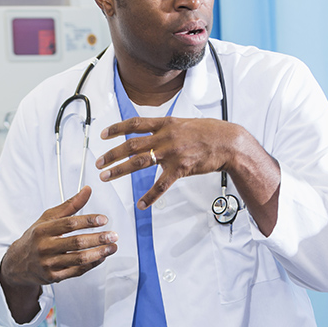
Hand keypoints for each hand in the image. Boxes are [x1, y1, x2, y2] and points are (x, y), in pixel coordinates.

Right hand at [0, 185, 117, 288]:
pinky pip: (77, 271)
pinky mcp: (54, 277)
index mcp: (43, 230)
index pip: (68, 224)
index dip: (88, 221)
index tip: (103, 219)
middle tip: (113, 235)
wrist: (18, 263)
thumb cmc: (35, 238)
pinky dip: (92, 264)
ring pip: (78, 259)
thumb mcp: (47, 219)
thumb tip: (87, 190)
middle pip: (76, 242)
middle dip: (98, 239)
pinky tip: (101, 257)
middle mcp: (45, 247)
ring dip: (99, 253)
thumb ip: (69, 205)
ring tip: (112, 247)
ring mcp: (49, 264)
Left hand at [96, 117, 237, 208]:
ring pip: (139, 162)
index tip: (103, 135)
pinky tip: (141, 204)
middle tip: (98, 163)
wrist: (229, 142)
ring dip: (120, 170)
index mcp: (165, 123)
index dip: (116, 129)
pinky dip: (149, 196)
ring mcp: (172, 153)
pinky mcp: (180, 169)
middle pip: (131, 145)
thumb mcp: (183, 122)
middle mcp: (165, 136)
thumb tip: (151, 129)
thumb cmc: (209, 132)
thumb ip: (165, 127)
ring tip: (107, 177)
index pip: (134, 124)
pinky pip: (161, 185)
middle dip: (111, 154)